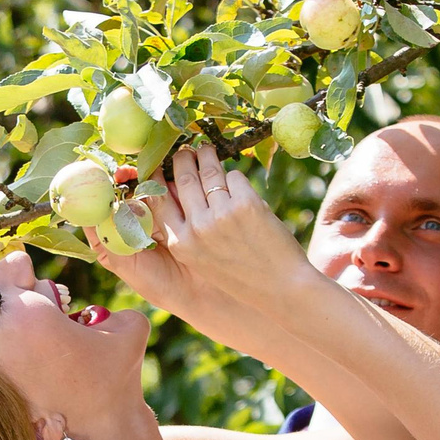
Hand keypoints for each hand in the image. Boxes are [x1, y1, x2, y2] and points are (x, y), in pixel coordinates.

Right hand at [90, 146, 314, 340]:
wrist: (281, 288)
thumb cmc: (241, 276)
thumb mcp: (201, 260)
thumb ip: (187, 231)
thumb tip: (178, 190)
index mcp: (180, 244)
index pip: (159, 200)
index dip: (158, 178)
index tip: (160, 166)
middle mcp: (197, 228)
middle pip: (183, 179)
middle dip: (182, 159)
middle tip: (185, 150)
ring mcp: (222, 214)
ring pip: (209, 172)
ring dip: (207, 157)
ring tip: (206, 150)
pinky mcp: (247, 204)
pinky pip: (235, 178)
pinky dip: (236, 179)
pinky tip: (238, 185)